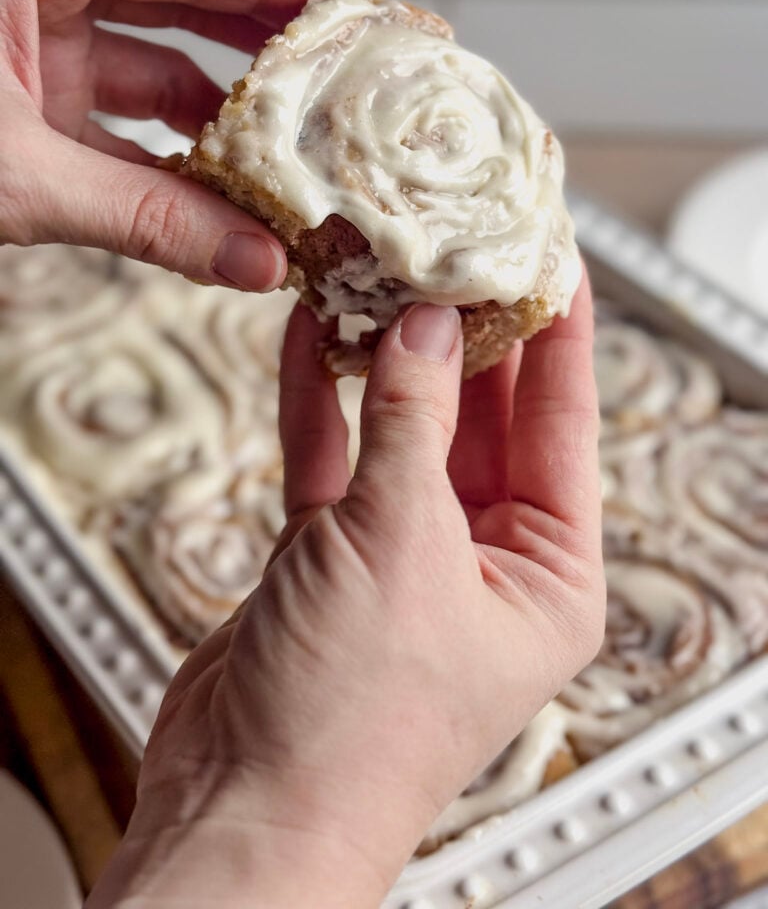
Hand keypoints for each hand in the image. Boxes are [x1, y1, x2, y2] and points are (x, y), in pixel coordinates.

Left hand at [0, 0, 318, 287]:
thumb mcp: (16, 172)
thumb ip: (146, 219)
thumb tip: (250, 262)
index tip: (346, 15)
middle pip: (181, 13)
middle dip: (260, 60)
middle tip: (336, 95)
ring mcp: (25, 53)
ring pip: (150, 83)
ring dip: (216, 131)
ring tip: (286, 167)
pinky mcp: (19, 114)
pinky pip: (113, 135)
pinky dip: (162, 170)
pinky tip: (216, 202)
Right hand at [87, 277, 603, 908]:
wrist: (243, 808)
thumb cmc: (352, 725)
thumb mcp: (400, 545)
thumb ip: (412, 425)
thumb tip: (427, 328)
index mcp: (547, 578)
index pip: (564, 427)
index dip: (559, 336)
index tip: (553, 259)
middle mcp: (484, 566)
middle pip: (485, 421)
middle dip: (465, 337)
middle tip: (456, 250)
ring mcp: (405, 559)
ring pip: (404, 434)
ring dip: (385, 362)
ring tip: (379, 276)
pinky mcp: (331, 560)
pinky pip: (335, 462)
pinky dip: (321, 403)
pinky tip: (311, 339)